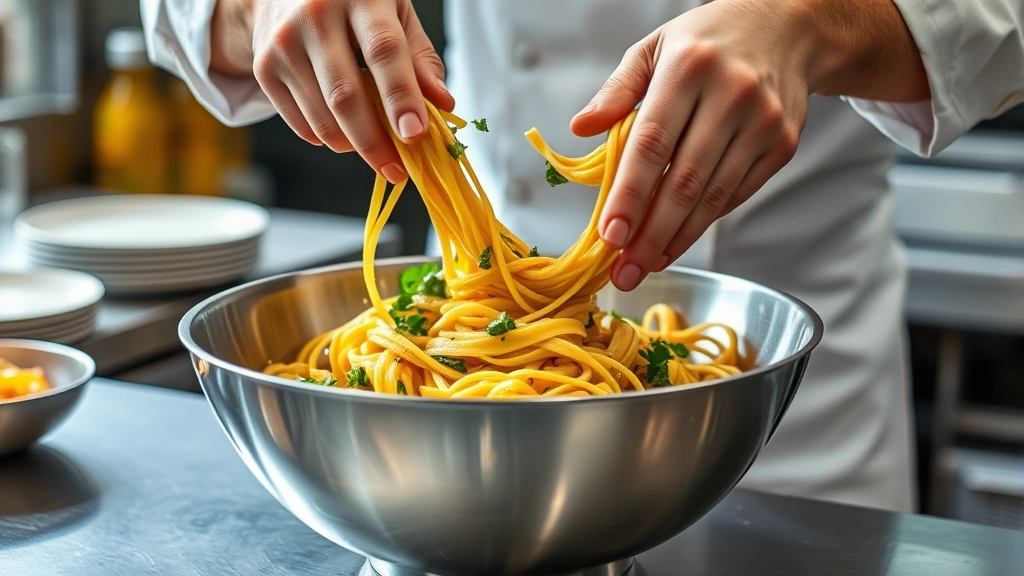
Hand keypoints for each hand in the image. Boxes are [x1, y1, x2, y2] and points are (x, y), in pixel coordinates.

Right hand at [211, 0, 454, 182]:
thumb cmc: (353, 3)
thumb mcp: (396, 14)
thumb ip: (421, 59)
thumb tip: (443, 105)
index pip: (384, 52)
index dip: (401, 97)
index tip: (415, 135)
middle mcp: (316, 16)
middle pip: (346, 95)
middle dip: (375, 143)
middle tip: (398, 170)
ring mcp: (284, 43)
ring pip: (322, 118)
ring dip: (354, 147)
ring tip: (375, 149)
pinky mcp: (265, 68)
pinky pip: (302, 125)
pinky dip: (328, 139)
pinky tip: (343, 129)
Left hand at [571, 0, 928, 290]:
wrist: (788, 26)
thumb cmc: (708, 40)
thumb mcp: (654, 47)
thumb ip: (617, 90)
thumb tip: (581, 127)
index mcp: (689, 68)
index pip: (652, 143)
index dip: (629, 195)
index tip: (609, 235)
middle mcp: (731, 95)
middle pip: (684, 181)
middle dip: (650, 234)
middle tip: (624, 271)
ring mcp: (762, 122)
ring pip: (713, 196)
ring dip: (676, 239)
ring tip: (645, 265)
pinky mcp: (782, 144)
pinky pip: (737, 194)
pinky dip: (704, 223)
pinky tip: (677, 242)